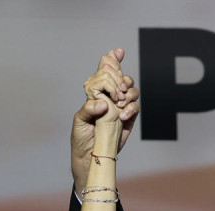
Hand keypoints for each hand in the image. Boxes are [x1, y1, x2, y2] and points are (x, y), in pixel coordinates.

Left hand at [72, 49, 139, 193]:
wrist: (91, 156)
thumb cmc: (81, 138)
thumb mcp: (79, 121)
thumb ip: (88, 109)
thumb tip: (103, 103)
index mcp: (95, 93)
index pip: (104, 73)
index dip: (112, 60)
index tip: (117, 51)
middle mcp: (109, 97)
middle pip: (122, 77)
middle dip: (121, 78)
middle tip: (118, 90)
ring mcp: (120, 107)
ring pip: (131, 90)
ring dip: (128, 93)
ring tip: (120, 104)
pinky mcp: (129, 118)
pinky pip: (135, 106)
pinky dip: (132, 108)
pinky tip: (123, 115)